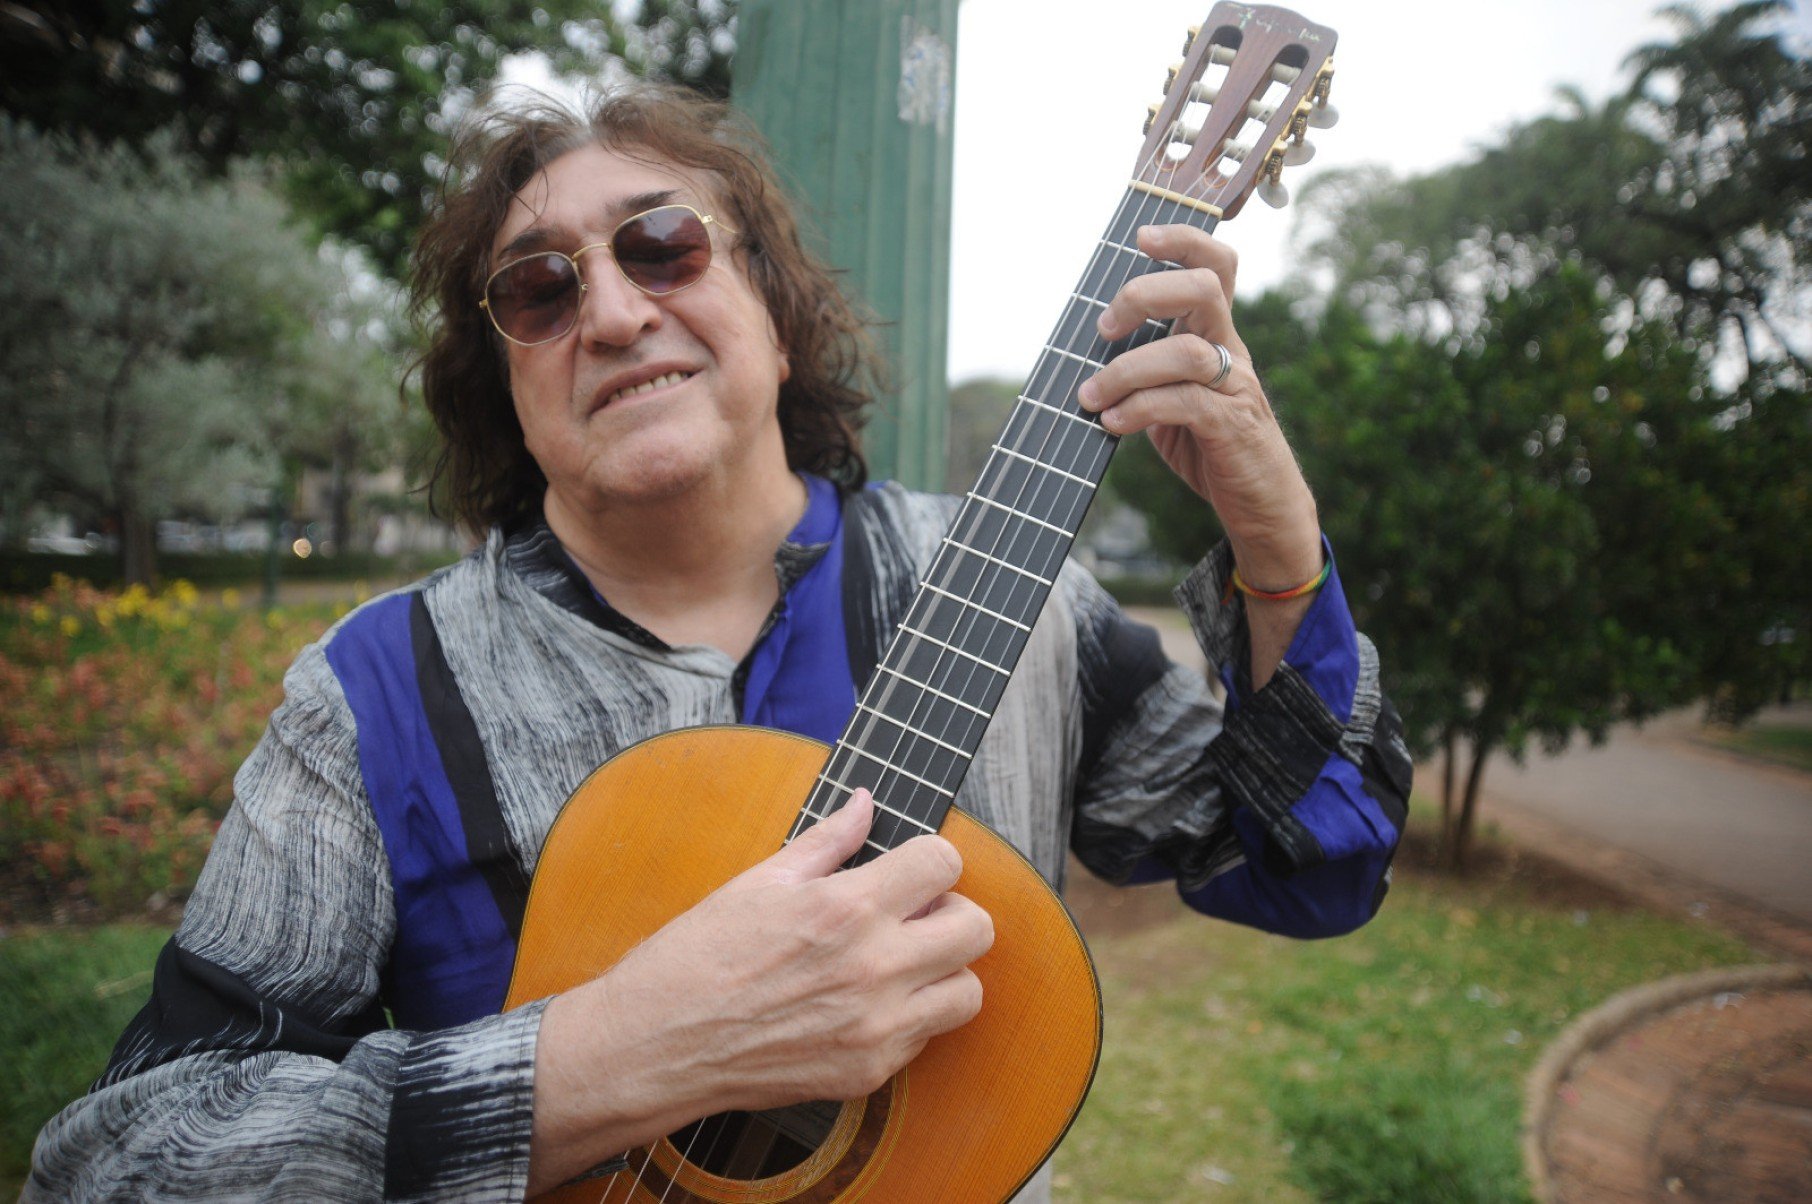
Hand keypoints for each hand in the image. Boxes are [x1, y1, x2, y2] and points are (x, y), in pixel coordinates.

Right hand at [528, 790, 991, 1191]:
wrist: (656, 1045)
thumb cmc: (697, 958)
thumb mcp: (759, 882)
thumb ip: (827, 841)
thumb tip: (865, 803)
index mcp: (845, 908)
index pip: (944, 862)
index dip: (930, 858)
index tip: (908, 867)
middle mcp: (872, 969)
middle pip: (977, 927)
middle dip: (951, 910)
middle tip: (915, 914)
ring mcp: (875, 1028)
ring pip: (968, 990)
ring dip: (944, 970)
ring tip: (900, 963)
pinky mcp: (867, 1072)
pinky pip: (927, 1037)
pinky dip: (911, 1017)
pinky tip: (868, 1004)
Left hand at [1076, 224, 1320, 589]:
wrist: (1259, 505)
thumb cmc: (1208, 446)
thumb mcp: (1170, 397)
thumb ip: (1141, 370)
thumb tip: (1080, 358)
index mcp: (1215, 334)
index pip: (1215, 265)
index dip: (1183, 239)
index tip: (1140, 237)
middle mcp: (1230, 350)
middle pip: (1202, 288)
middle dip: (1144, 295)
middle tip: (1104, 329)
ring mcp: (1236, 386)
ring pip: (1184, 351)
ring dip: (1124, 370)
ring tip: (1089, 397)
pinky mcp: (1232, 425)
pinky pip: (1184, 402)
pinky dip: (1138, 408)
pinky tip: (1110, 423)